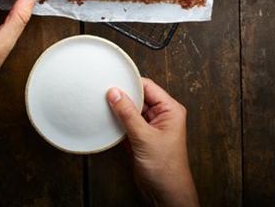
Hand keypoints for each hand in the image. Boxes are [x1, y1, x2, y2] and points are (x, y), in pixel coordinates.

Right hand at [107, 78, 198, 206]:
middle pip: (139, 97)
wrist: (165, 195)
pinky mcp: (142, 137)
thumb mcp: (144, 138)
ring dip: (120, 109)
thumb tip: (115, 93)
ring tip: (104, 105)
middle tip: (105, 93)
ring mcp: (151, 126)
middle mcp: (162, 115)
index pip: (148, 87)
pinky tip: (108, 120)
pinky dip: (119, 121)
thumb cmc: (165, 169)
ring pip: (132, 110)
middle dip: (123, 96)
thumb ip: (128, 114)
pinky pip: (128, 122)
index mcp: (170, 110)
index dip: (131, 83)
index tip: (114, 81)